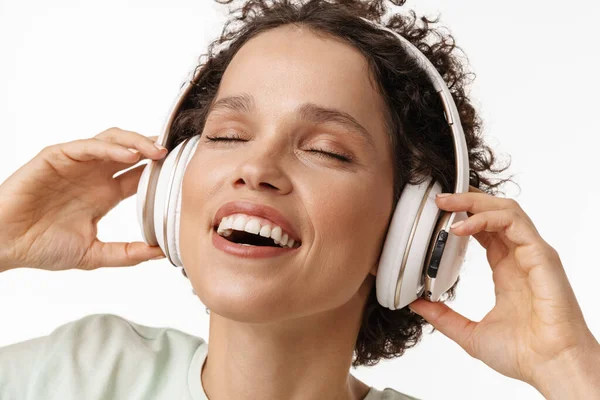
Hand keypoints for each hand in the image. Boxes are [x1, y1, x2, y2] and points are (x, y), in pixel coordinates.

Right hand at [0, 127, 166, 271]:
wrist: (4, 245)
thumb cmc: (41, 247)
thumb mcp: (95, 254)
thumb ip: (127, 253)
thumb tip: (160, 253)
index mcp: (104, 194)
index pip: (140, 175)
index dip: (160, 171)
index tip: (183, 172)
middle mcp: (94, 175)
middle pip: (131, 151)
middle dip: (154, 150)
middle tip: (175, 156)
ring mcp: (76, 164)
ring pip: (112, 140)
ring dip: (136, 142)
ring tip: (156, 151)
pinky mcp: (56, 157)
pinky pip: (86, 145)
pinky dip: (109, 147)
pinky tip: (128, 155)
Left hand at [409, 186, 599, 396]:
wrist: (552, 368)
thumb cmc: (525, 353)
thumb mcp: (469, 333)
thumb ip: (443, 316)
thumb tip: (416, 304)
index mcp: (506, 270)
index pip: (485, 229)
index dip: (463, 216)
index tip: (438, 212)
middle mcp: (520, 257)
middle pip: (495, 212)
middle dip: (466, 200)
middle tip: (438, 198)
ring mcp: (532, 254)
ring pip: (506, 210)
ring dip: (475, 202)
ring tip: (447, 204)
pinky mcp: (541, 256)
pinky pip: (514, 223)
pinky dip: (486, 219)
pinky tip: (461, 228)